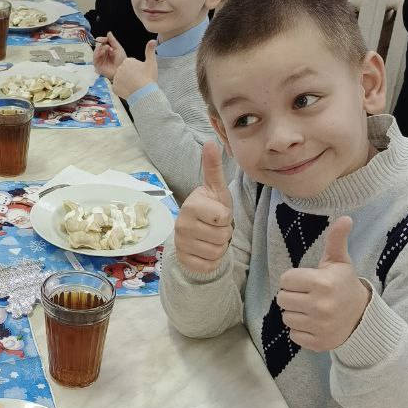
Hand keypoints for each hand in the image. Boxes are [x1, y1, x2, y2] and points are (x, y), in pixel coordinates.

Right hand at [93, 31, 126, 80]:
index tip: (103, 39)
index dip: (101, 40)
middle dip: (102, 45)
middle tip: (108, 46)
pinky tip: (102, 52)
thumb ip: (112, 40)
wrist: (122, 70)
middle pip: (98, 47)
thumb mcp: (118, 48)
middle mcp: (103, 55)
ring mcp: (100, 60)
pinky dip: (97, 54)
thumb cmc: (122, 60)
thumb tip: (108, 32)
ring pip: (95, 52)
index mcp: (108, 50)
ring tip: (107, 48)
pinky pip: (94, 58)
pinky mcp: (97, 66)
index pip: (101, 43)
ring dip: (100, 48)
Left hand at [113, 39, 158, 100]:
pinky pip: (118, 87)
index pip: (130, 65)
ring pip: (121, 79)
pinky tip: (130, 90)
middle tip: (138, 80)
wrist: (144, 94)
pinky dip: (123, 89)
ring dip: (126, 82)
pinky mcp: (114, 87)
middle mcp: (119, 68)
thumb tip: (153, 40)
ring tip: (134, 86)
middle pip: (125, 71)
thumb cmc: (148, 78)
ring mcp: (116, 78)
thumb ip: (150, 50)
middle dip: (130, 75)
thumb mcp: (151, 63)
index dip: (137, 70)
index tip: (141, 74)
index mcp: (127, 61)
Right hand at [174, 141, 233, 272]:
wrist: (196, 233)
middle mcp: (181, 225)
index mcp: (191, 206)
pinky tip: (205, 250)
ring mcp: (181, 244)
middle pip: (222, 236)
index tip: (217, 214)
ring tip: (211, 237)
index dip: (226, 217)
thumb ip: (213, 168)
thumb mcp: (216, 189)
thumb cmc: (210, 208)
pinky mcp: (184, 261)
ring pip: (217, 252)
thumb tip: (210, 142)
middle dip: (224, 233)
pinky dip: (213, 260)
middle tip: (215, 227)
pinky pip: (210, 265)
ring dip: (220, 247)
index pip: (223, 217)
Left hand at [276, 216, 370, 351]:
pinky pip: (293, 335)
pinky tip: (314, 323)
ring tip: (311, 309)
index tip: (308, 281)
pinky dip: (301, 330)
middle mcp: (320, 305)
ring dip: (295, 313)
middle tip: (308, 295)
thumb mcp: (339, 262)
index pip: (285, 279)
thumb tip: (346, 218)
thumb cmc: (344, 285)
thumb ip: (336, 240)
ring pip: (286, 317)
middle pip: (281, 299)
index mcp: (322, 282)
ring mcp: (319, 326)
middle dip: (292, 296)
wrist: (363, 317)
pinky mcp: (318, 342)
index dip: (294, 279)